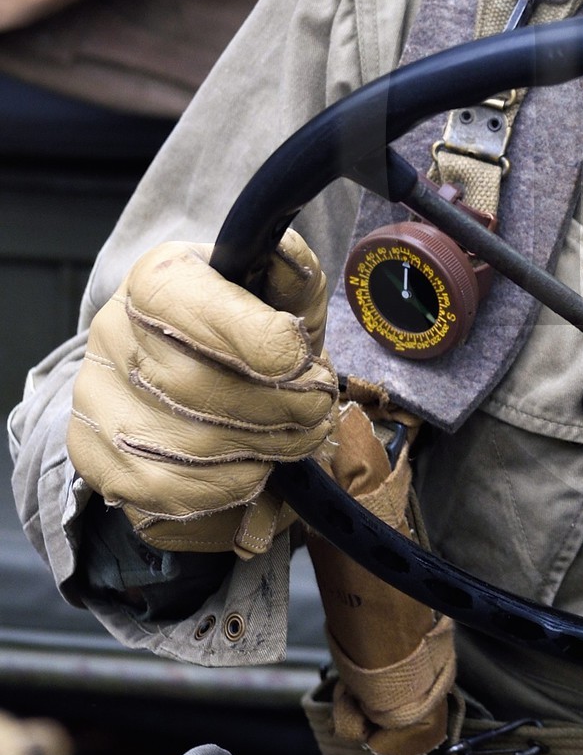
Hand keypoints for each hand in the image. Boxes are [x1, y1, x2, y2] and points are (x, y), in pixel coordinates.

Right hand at [68, 232, 337, 554]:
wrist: (178, 370)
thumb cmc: (241, 328)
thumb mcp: (273, 288)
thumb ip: (291, 272)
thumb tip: (288, 264)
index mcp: (158, 278)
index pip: (200, 307)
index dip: (264, 341)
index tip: (303, 362)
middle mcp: (113, 332)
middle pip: (201, 386)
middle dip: (281, 406)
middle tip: (317, 408)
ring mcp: (96, 396)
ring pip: (191, 445)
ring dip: (265, 449)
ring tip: (296, 435)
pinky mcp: (95, 454)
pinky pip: (169, 490)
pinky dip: (228, 485)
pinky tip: (253, 464)